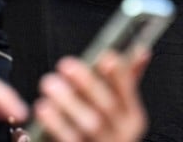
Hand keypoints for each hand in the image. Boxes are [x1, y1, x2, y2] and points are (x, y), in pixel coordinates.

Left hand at [32, 48, 149, 141]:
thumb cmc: (104, 130)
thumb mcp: (120, 108)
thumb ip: (125, 80)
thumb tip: (141, 49)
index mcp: (130, 118)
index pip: (128, 93)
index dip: (119, 76)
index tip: (107, 56)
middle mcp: (119, 134)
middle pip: (106, 109)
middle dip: (87, 84)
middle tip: (66, 65)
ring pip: (86, 127)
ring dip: (67, 103)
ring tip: (50, 85)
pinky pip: (67, 140)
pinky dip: (54, 124)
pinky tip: (42, 110)